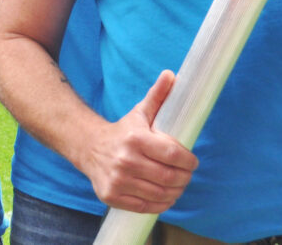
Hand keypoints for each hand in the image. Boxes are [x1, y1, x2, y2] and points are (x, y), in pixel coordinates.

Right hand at [82, 71, 197, 212]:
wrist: (89, 147)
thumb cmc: (122, 131)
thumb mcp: (140, 112)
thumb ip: (158, 96)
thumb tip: (172, 75)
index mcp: (136, 139)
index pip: (173, 155)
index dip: (189, 161)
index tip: (192, 161)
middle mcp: (126, 160)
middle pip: (169, 177)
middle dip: (184, 178)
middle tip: (186, 175)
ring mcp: (118, 180)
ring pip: (160, 194)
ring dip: (175, 192)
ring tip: (177, 185)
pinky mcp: (112, 196)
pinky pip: (146, 207)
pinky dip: (161, 204)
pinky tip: (164, 196)